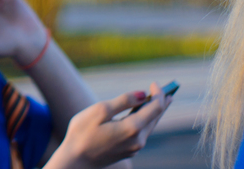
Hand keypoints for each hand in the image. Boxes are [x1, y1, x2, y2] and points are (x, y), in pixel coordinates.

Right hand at [46, 83, 172, 168]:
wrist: (75, 161)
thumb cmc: (82, 133)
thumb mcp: (100, 110)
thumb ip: (123, 101)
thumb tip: (143, 94)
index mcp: (132, 128)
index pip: (155, 107)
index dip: (158, 93)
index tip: (154, 82)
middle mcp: (138, 140)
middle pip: (155, 118)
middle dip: (161, 103)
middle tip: (168, 92)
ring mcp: (134, 148)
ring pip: (149, 126)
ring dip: (154, 113)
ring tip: (159, 102)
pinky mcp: (128, 152)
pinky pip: (141, 133)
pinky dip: (145, 122)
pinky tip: (142, 117)